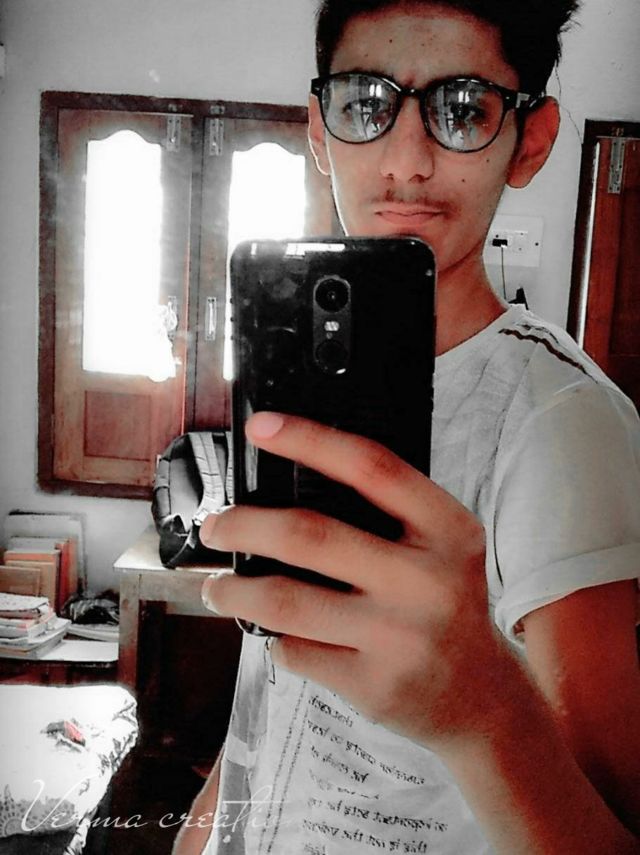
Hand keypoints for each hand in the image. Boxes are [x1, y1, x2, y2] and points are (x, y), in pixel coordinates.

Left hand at [200, 411, 516, 752]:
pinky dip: (273, 638)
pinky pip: (296, 651)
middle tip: (216, 526)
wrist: (481, 696)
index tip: (260, 427)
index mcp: (447, 530)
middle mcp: (426, 580)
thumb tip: (292, 484)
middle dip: (243, 526)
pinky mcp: (373, 685)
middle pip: (309, 536)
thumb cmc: (447, 606)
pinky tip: (275, 633)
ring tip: (217, 586)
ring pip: (286, 601)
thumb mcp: (445, 547)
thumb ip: (392, 515)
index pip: (371, 467)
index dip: (309, 440)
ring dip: (235, 590)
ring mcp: (399, 636)